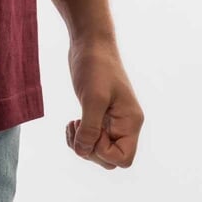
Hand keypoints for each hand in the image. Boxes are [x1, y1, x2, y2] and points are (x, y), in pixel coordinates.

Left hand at [64, 35, 142, 168]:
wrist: (90, 42)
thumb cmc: (96, 66)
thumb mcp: (92, 98)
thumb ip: (90, 128)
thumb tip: (83, 152)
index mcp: (130, 122)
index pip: (123, 159)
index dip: (103, 152)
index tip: (91, 131)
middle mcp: (124, 125)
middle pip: (110, 159)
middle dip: (90, 149)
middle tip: (78, 126)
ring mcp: (111, 121)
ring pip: (98, 150)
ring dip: (82, 144)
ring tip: (72, 125)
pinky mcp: (99, 115)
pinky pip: (91, 138)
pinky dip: (79, 136)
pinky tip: (71, 123)